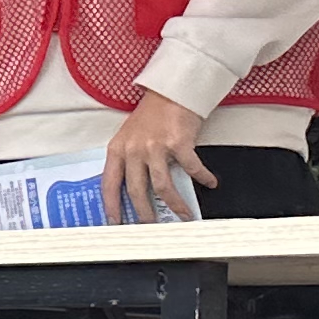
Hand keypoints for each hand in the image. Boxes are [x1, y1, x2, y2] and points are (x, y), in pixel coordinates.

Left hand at [101, 90, 215, 225]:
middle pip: (137, 191)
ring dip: (175, 204)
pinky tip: (210, 183)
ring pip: (163, 186)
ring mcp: (156, 147)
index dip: (111, 206)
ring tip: (183, 215)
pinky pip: (191, 168)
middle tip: (151, 226)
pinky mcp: (179, 143)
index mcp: (117, 150)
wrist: (172, 92)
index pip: (109, 184)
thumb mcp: (129, 137)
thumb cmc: (151, 115)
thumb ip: (128, 160)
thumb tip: (133, 190)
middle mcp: (134, 150)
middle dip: (144, 213)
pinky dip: (202, 178)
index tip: (114, 222)